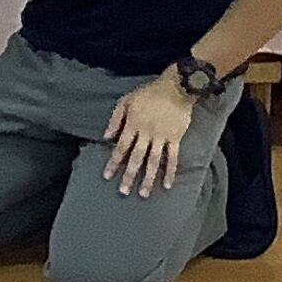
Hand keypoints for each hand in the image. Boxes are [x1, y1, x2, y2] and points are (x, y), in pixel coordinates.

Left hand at [103, 75, 195, 197]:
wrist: (176, 87)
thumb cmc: (149, 92)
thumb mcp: (126, 100)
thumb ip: (115, 119)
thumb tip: (105, 137)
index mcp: (133, 125)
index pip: (121, 147)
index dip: (114, 162)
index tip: (107, 176)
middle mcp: (146, 134)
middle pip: (136, 158)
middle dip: (129, 175)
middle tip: (123, 191)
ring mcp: (161, 137)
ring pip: (153, 161)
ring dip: (148, 178)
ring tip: (143, 193)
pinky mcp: (175, 138)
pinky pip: (172, 157)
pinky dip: (170, 171)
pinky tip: (167, 184)